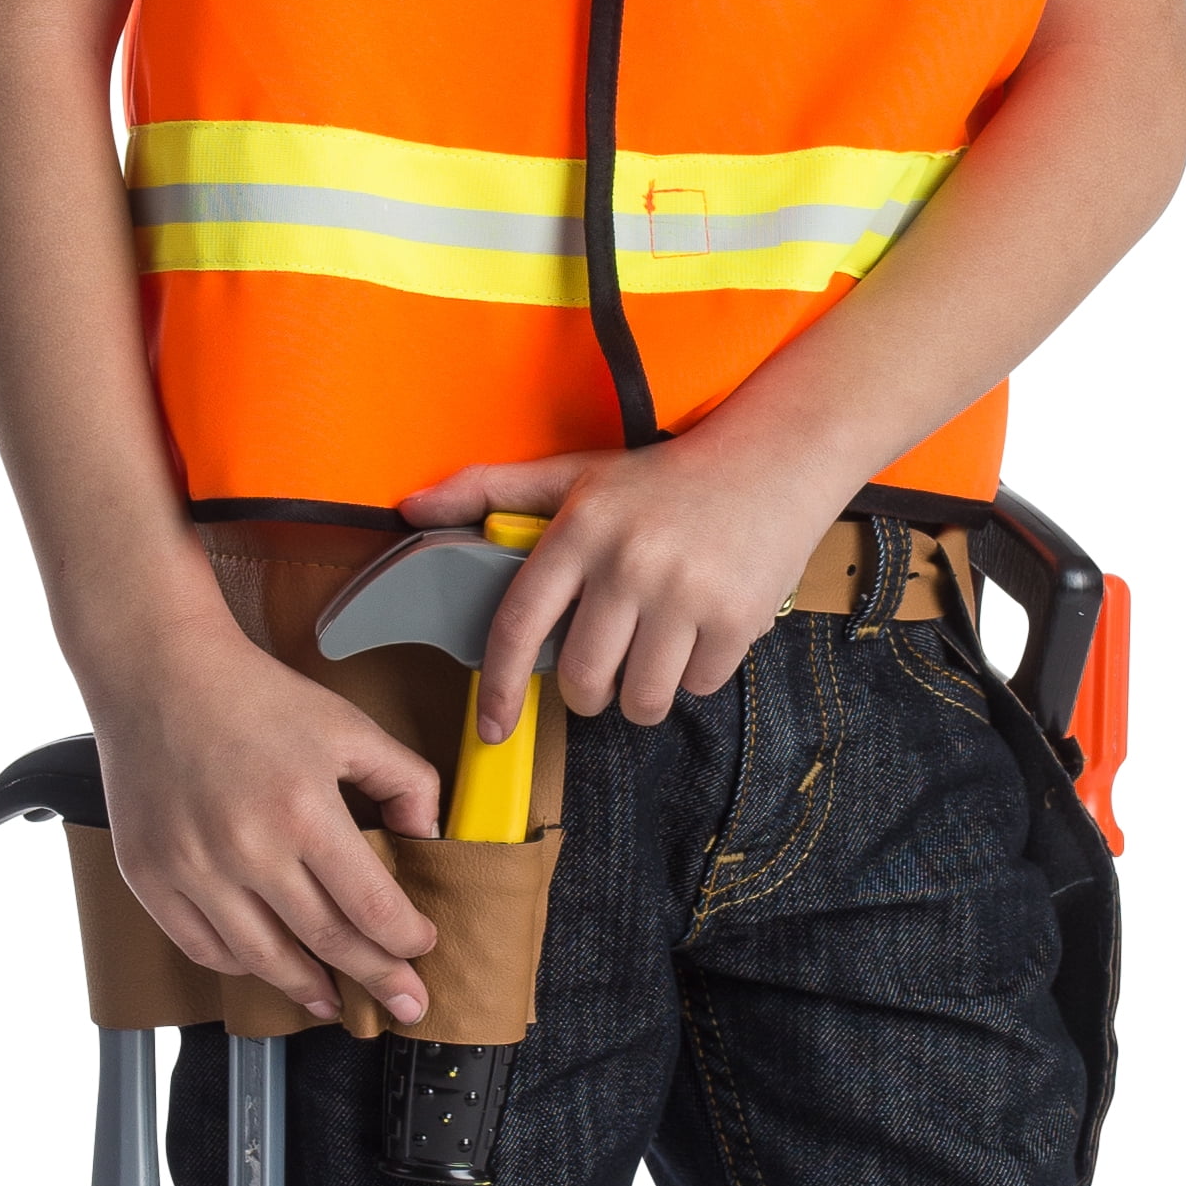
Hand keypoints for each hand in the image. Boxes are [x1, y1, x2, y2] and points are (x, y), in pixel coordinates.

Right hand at [90, 605, 441, 1023]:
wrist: (157, 675)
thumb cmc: (254, 697)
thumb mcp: (349, 726)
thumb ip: (405, 780)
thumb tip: (429, 837)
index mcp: (304, 811)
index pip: (371, 907)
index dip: (405, 940)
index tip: (422, 948)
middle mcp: (245, 849)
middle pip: (326, 942)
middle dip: (377, 980)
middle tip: (405, 1002)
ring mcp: (191, 868)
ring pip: (262, 960)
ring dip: (307, 989)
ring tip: (335, 1002)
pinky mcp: (149, 876)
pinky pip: (202, 947)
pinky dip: (241, 966)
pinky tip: (268, 965)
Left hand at [401, 425, 852, 738]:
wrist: (774, 458)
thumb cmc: (664, 477)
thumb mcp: (575, 472)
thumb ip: (490, 489)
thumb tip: (411, 509)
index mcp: (580, 529)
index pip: (519, 626)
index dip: (498, 688)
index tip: (493, 727)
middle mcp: (629, 562)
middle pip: (582, 680)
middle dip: (585, 692)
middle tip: (600, 669)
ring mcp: (686, 593)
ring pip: (640, 698)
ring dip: (640, 694)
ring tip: (652, 653)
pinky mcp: (737, 618)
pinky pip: (696, 688)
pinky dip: (694, 675)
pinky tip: (700, 631)